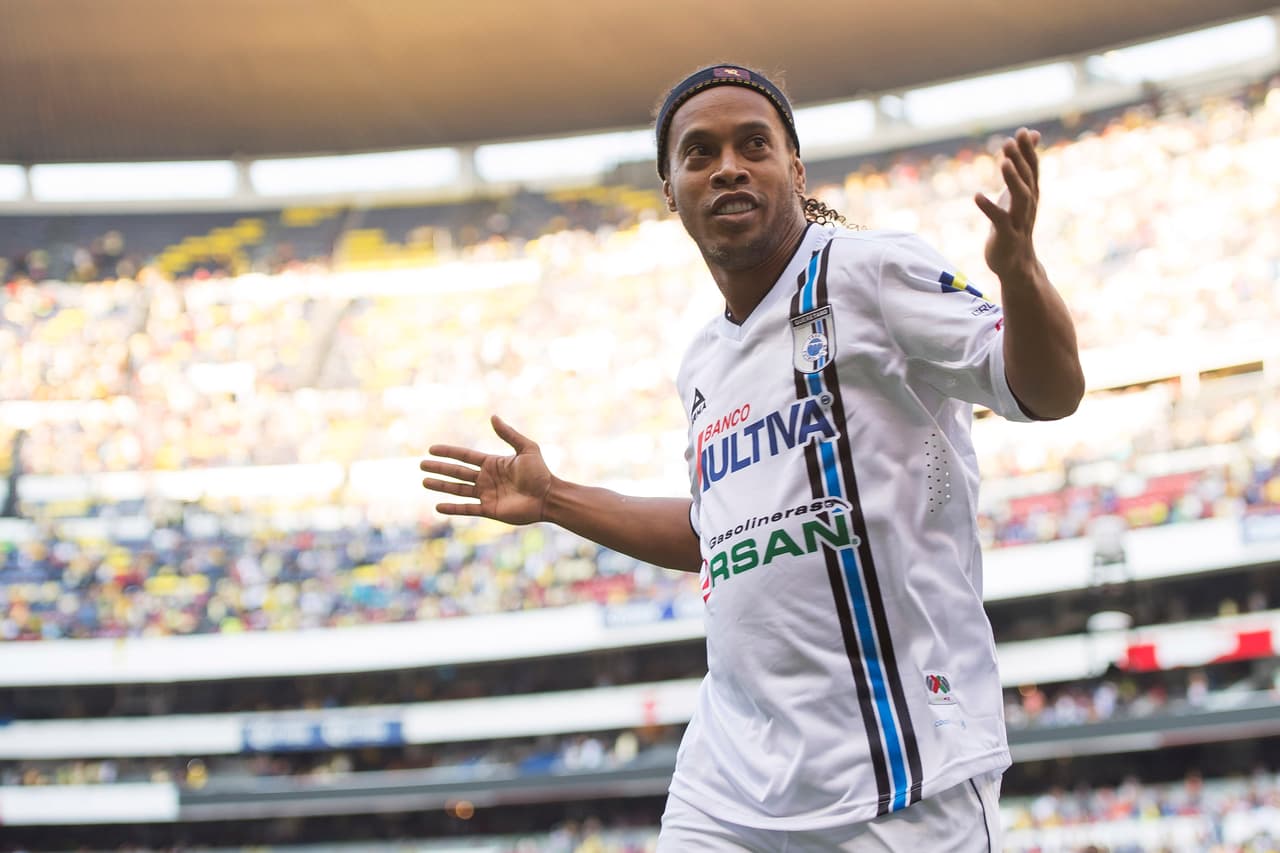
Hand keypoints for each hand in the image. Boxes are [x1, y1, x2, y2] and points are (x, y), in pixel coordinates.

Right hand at [419, 415, 553, 524]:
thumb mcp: (526, 448)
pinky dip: (452, 508)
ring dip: (441, 486)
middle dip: (439, 468)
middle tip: (421, 465)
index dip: (448, 452)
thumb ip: (509, 434)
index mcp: (492, 463)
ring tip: (424, 482)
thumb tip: (493, 416)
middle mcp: (486, 479)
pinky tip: (437, 506)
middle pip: (457, 472)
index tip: (431, 449)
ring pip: (458, 490)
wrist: (548, 497)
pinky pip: (467, 509)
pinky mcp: (489, 510)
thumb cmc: (540, 472)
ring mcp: (486, 495)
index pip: (464, 456)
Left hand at [975, 127, 1040, 280]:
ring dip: (1013, 180)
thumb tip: (1031, 134)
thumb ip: (1022, 167)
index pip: (1032, 169)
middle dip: (1020, 160)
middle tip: (1009, 141)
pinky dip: (989, 208)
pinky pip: (998, 220)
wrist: (1015, 264)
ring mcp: (1019, 221)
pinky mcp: (1006, 236)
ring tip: (1003, 164)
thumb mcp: (1018, 194)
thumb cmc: (1014, 225)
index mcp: (1031, 195)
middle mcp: (1028, 206)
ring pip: (1020, 198)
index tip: (1023, 131)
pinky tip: (977, 196)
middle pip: (1027, 179)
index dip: (1028, 151)